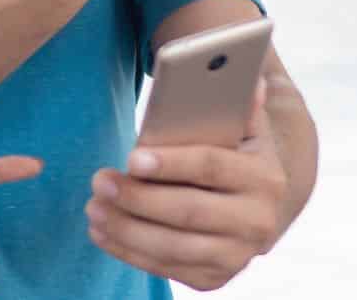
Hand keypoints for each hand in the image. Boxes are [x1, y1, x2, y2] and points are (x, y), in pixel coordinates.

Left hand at [85, 81, 286, 291]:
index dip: (171, 163)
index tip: (131, 158)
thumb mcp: (243, 128)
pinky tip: (101, 232)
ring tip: (92, 207)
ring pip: (172, 246)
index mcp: (264, 176)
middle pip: (187, 211)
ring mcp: (237, 255)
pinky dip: (128, 251)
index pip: (212, 166)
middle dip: (137, 198)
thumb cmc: (236, 155)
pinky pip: (165, 268)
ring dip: (125, 228)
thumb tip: (249, 78)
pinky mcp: (215, 278)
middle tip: (99, 181)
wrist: (258, 207)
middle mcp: (257, 221)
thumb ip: (236, 104)